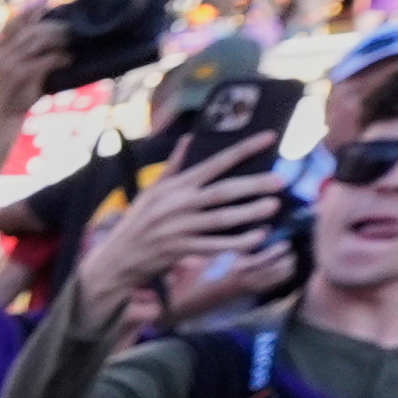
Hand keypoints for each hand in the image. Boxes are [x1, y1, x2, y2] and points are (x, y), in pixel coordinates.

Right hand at [0, 10, 78, 120]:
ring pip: (39, 41)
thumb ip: (23, 48)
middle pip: (31, 30)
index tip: (47, 2)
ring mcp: (10, 64)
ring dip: (58, 39)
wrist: (8, 114)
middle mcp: (1, 54)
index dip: (31, 12)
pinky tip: (67, 60)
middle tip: (68, 28)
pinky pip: (47, 59)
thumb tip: (46, 28)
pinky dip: (60, 58)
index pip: (15, 24)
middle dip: (52, 26)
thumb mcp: (15, 65)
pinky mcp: (22, 74)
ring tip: (69, 41)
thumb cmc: (18, 88)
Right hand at [70, 139, 281, 332]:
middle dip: (253, 185)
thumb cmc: (137, 223)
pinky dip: (237, 243)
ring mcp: (178, 229)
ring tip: (273, 206)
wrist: (116, 259)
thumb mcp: (151, 192)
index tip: (269, 138)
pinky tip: (258, 237)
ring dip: (250, 213)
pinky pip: (215, 246)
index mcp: (173, 187)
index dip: (243, 150)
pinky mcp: (179, 250)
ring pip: (221, 220)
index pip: (214, 163)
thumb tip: (188, 139)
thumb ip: (173, 167)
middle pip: (222, 192)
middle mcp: (176, 205)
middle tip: (280, 181)